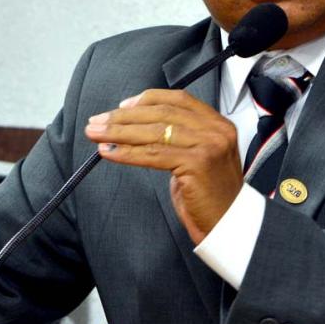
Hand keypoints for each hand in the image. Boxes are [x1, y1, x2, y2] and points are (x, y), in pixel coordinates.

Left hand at [84, 89, 241, 244]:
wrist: (228, 224)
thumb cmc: (208, 194)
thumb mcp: (197, 157)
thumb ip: (179, 137)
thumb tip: (137, 125)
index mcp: (218, 123)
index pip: (179, 99)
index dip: (147, 99)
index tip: (121, 106)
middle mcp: (216, 130)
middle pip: (162, 113)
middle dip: (125, 116)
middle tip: (98, 121)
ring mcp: (209, 145)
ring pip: (155, 132)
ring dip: (119, 132)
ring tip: (96, 134)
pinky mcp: (197, 163)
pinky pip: (154, 154)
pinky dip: (127, 152)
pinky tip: (108, 152)